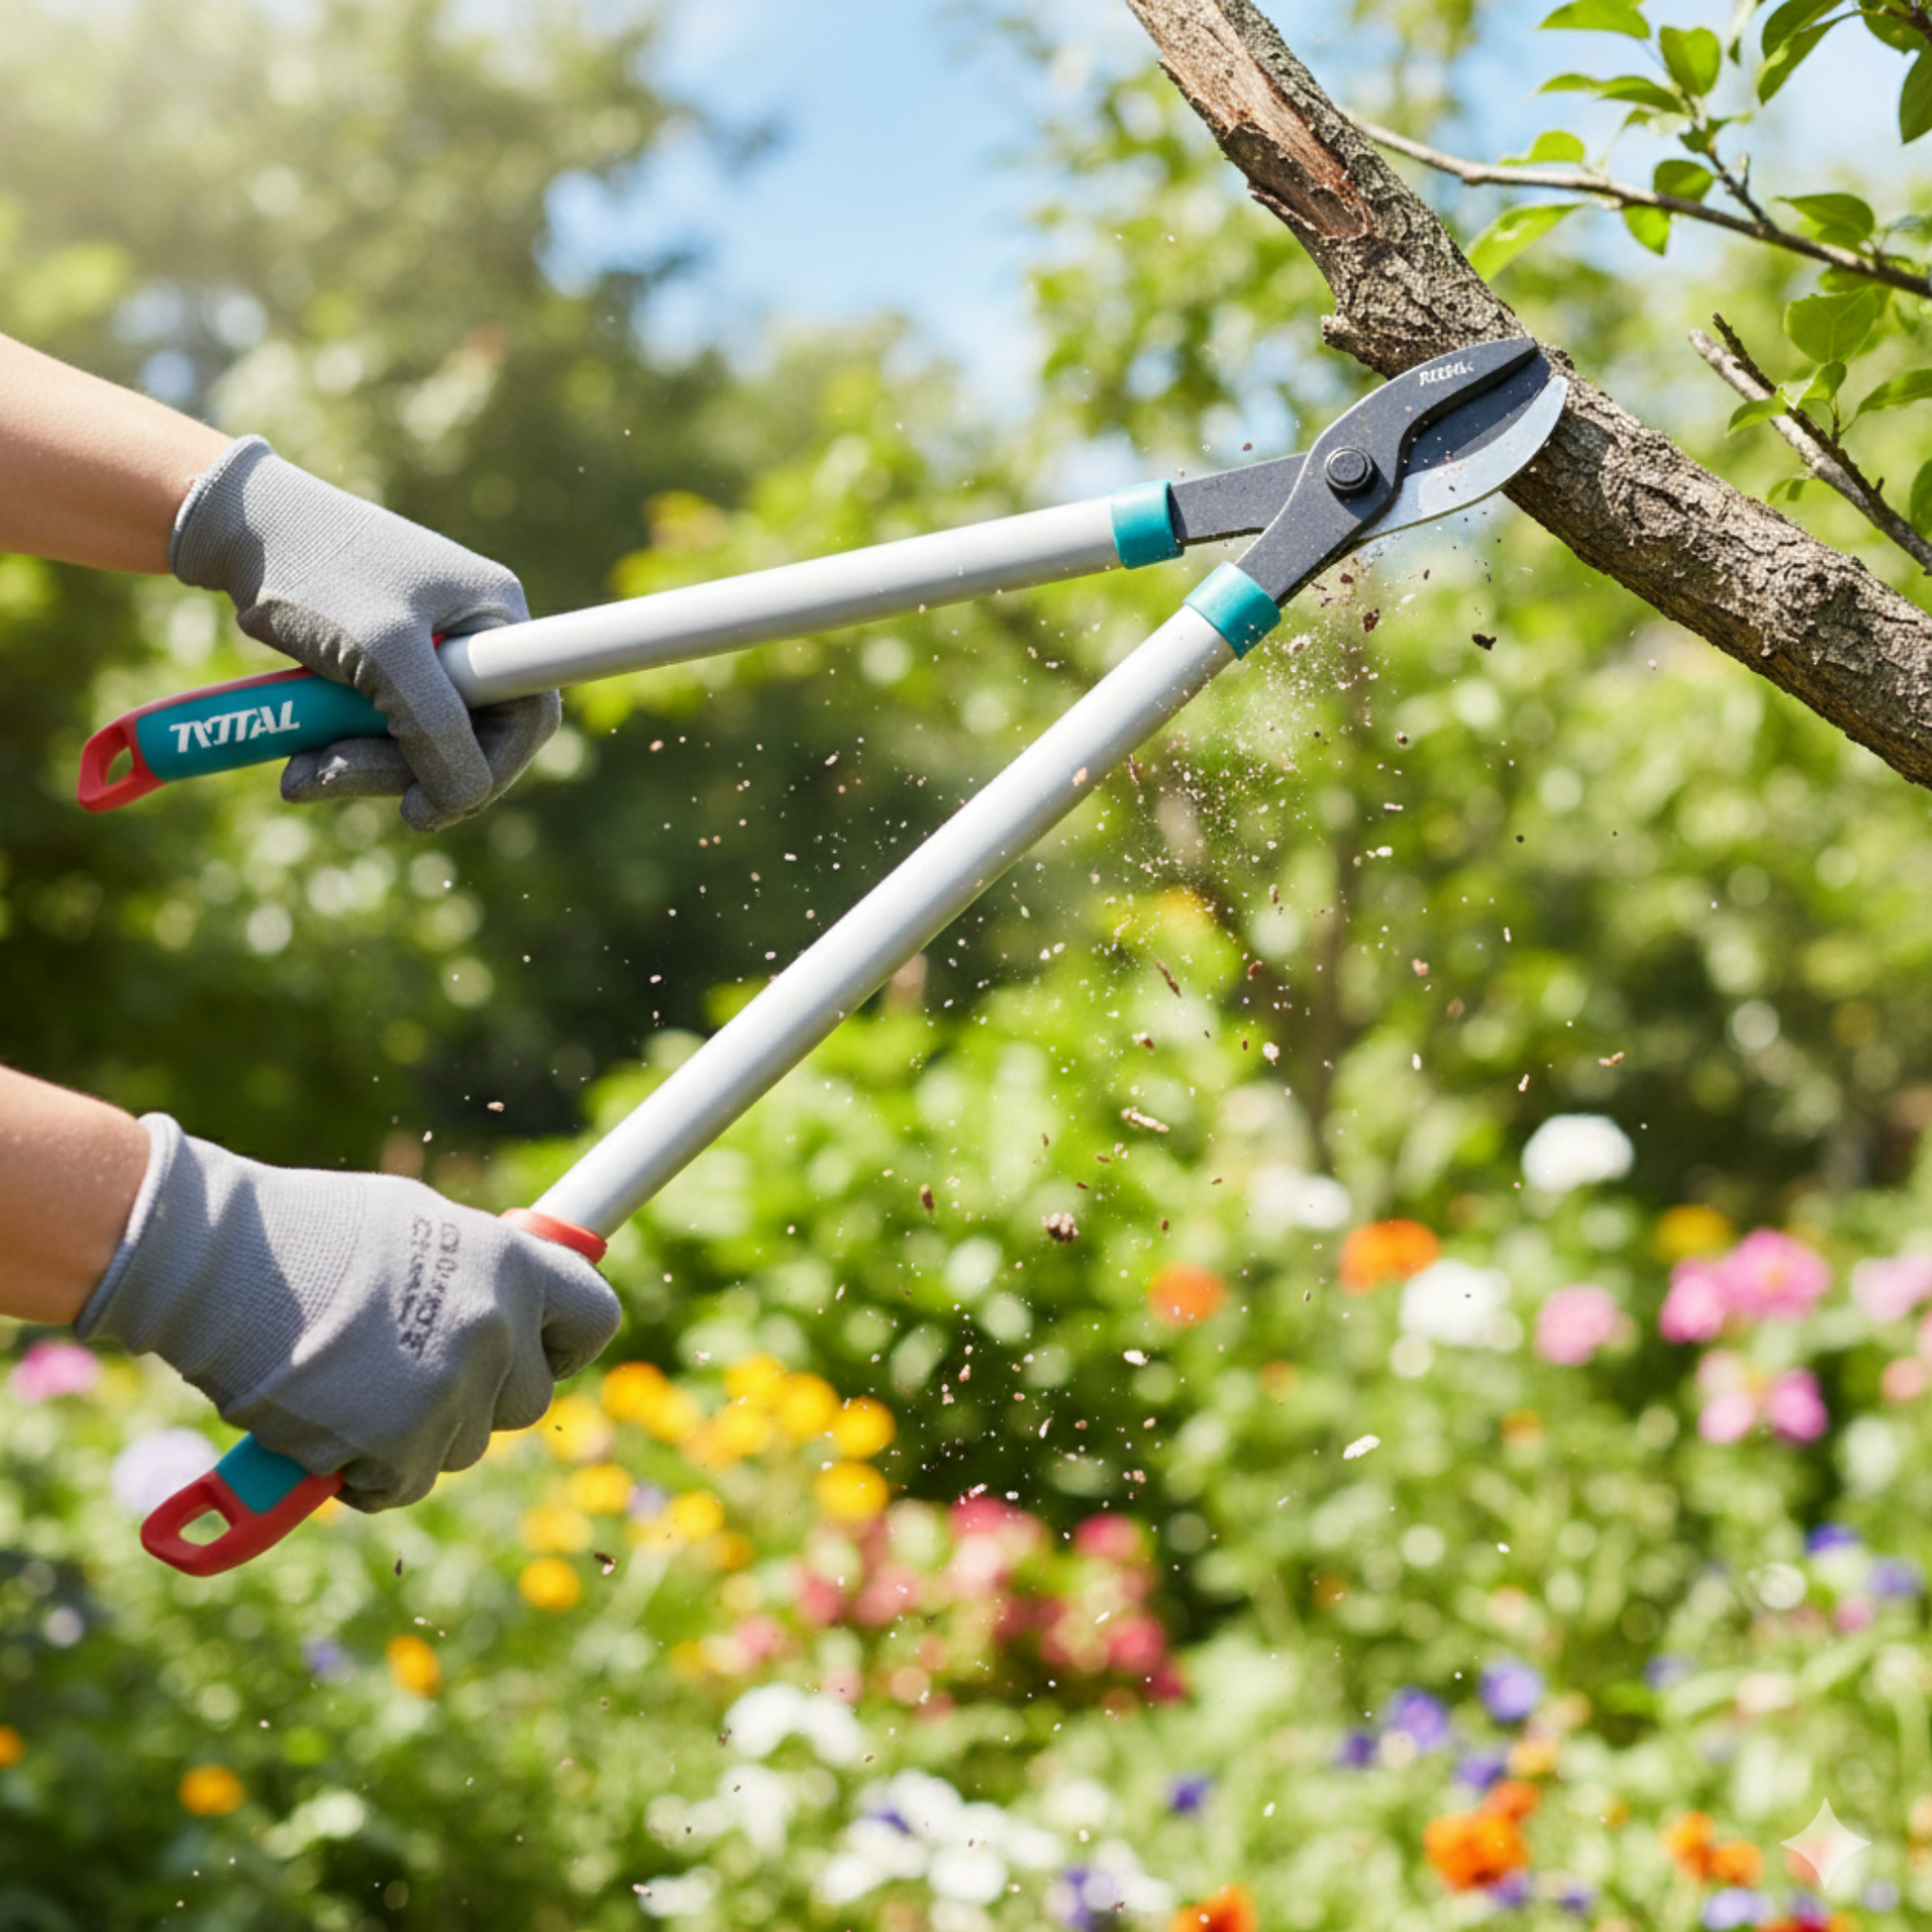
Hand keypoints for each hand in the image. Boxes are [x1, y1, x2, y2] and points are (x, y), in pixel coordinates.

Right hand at [77, 1116, 621, 1510]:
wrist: (225, 1262)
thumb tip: (507, 1297)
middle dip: (481, 1401)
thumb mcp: (419, 1225)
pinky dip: (370, 1474)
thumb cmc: (309, 1232)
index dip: (563, 1344)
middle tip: (416, 1379)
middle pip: (528, 1401)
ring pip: (465, 1447)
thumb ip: (475, 1269)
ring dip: (420, 1436)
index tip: (537, 1352)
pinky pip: (406, 1483)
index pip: (596, 1319)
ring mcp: (454, 1387)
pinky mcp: (403, 1442)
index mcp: (512, 1264)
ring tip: (357, 1391)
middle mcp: (498, 1326)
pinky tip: (332, 1432)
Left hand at [171, 436, 560, 831]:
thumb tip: (464, 798)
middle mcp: (472, 636)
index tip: (432, 805)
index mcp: (494, 617)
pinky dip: (342, 751)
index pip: (528, 717)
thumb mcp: (380, 650)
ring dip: (360, 768)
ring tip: (299, 772)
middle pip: (469, 741)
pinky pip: (382, 731)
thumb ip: (434, 727)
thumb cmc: (315, 569)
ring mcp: (427, 652)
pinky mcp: (382, 665)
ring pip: (418, 745)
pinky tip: (300, 753)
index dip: (491, 771)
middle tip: (333, 780)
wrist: (232, 523)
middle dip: (403, 774)